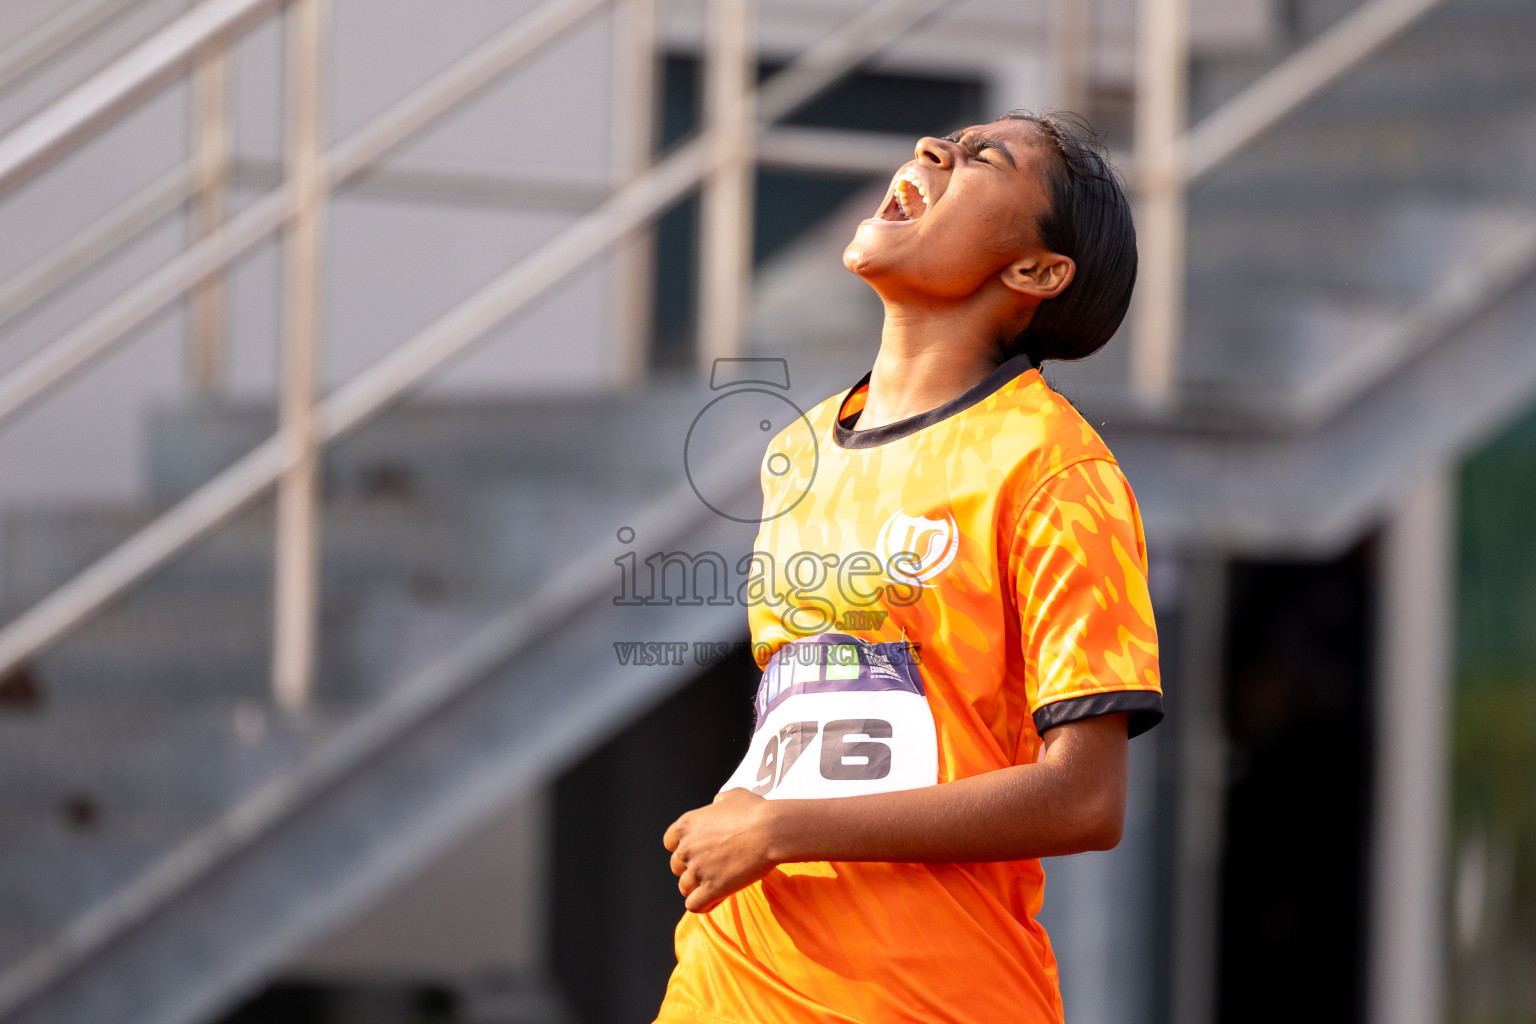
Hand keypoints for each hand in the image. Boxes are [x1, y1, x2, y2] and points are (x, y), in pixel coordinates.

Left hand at [663, 789, 776, 912]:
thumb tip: (717, 804)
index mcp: (686, 825)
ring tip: (716, 884)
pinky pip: (694, 905)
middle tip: (712, 867)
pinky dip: (703, 904)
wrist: (770, 831)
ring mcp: (697, 870)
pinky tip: (716, 898)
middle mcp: (686, 848)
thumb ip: (718, 802)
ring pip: (684, 887)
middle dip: (691, 868)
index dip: (683, 847)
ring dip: (698, 887)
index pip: (669, 842)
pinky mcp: (710, 888)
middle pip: (676, 866)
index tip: (698, 850)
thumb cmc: (755, 811)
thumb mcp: (732, 795)